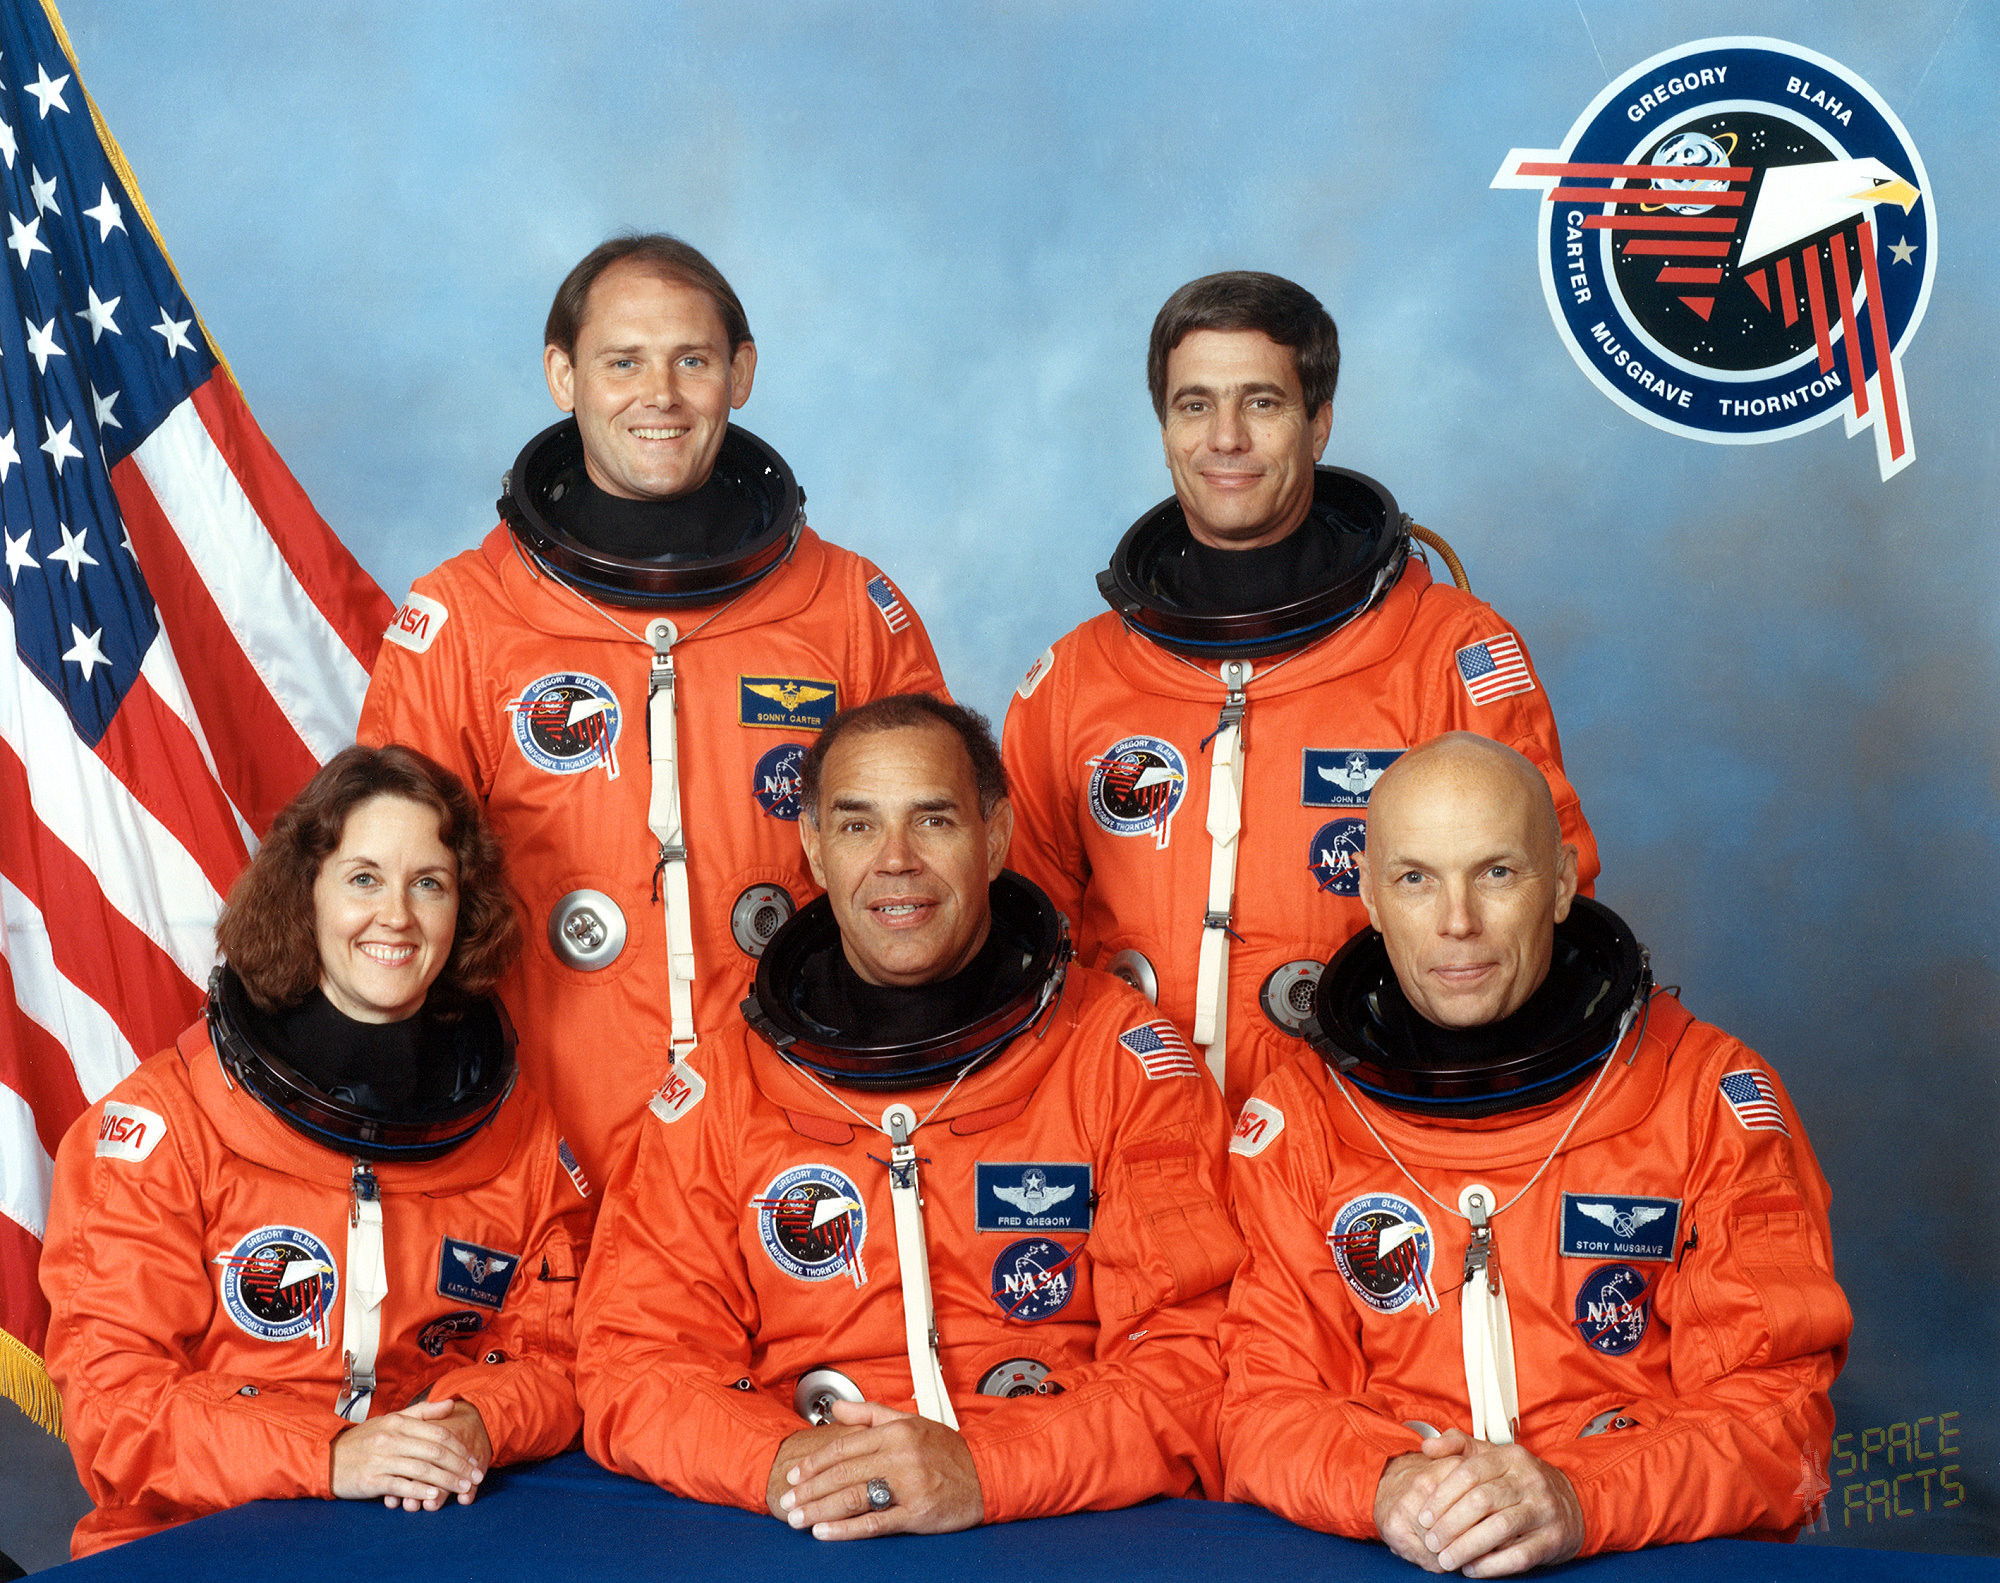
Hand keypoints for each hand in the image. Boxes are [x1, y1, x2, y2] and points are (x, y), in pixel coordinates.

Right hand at [331, 1399, 492, 1511]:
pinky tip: (434, 1495)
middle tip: (475, 1476)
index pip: (438, 1434)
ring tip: (463, 1488)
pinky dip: (420, 1490)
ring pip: (422, 1470)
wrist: (328, 1458)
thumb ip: (422, 1412)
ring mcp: (381, 1460)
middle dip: (459, 1466)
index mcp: (398, 1422)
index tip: (473, 1459)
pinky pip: (401, 1485)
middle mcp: (391, 1439)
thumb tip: (451, 1404)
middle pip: (434, 1452)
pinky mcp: (371, 1480)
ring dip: (446, 1480)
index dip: (459, 1447)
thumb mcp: (390, 1419)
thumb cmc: (364, 1440)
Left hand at [771, 1399, 983, 1539]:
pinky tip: (826, 1532)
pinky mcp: (916, 1512)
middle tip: (787, 1501)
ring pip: (853, 1497)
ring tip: (798, 1518)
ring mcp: (908, 1485)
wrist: (984, 1475)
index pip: (844, 1445)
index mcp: (896, 1431)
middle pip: (843, 1473)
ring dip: (820, 1509)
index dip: (814, 1462)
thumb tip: (836, 1408)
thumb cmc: (946, 1451)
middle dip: (809, 1489)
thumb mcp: (910, 1421)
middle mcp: (900, 1455)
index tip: (795, 1474)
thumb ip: (869, 1413)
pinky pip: (875, 1522)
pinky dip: (846, 1529)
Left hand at [1376, 1429, 1583, 1576]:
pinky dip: (1491, 1564)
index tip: (1424, 1516)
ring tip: (1446, 1558)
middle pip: (1481, 1501)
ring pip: (1498, 1529)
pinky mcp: (1553, 1539)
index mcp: (1510, 1457)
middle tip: (1431, 1541)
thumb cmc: (1521, 1481)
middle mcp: (1529, 1481)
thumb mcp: (1494, 1456)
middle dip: (1450, 1525)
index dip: (1442, 1496)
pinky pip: (1519, 1555)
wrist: (1573, 1503)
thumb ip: (1458, 1447)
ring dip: (1466, 1547)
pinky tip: (1472, 1568)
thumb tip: (1427, 1446)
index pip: (1469, 1473)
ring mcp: (1544, 1510)